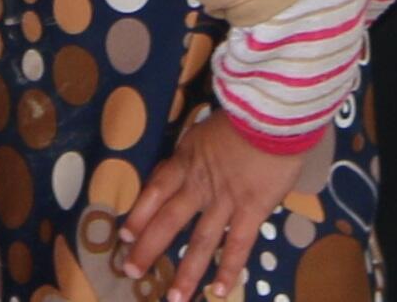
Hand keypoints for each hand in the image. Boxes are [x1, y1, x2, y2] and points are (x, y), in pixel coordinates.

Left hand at [97, 112, 326, 301]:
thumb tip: (190, 165)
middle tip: (132, 269)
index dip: (139, 213)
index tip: (125, 234)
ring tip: (173, 298)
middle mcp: (199, 183)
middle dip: (148, 247)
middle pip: (167, 219)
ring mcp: (224, 200)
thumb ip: (198, 152)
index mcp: (187, 159)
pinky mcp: (251, 210)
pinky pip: (237, 245)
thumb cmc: (245, 115)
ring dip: (186, 271)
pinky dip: (228, 269)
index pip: (155, 189)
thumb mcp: (208, 128)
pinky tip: (219, 292)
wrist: (271, 113)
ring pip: (200, 240)